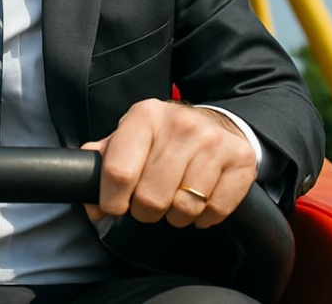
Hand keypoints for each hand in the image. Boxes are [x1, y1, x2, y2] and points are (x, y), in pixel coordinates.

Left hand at [81, 99, 256, 228]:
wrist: (217, 124)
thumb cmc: (163, 139)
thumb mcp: (129, 139)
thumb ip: (103, 165)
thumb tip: (91, 206)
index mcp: (145, 115)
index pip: (118, 171)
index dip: (112, 199)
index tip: (114, 206)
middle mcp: (180, 124)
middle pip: (150, 197)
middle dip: (144, 211)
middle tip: (148, 203)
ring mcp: (213, 141)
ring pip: (184, 207)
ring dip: (175, 216)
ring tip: (174, 199)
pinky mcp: (240, 160)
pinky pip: (215, 211)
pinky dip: (203, 217)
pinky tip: (199, 200)